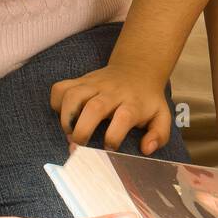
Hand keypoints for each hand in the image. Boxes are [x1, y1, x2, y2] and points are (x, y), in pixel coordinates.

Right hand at [50, 64, 172, 154]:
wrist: (138, 68)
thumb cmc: (146, 99)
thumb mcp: (161, 115)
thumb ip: (159, 134)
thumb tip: (147, 149)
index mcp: (133, 103)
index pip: (124, 117)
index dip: (114, 136)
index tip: (109, 148)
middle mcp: (112, 92)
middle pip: (95, 107)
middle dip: (83, 130)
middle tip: (78, 147)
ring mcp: (94, 84)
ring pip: (73, 95)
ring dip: (66, 117)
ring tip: (70, 132)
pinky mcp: (81, 80)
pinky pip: (61, 88)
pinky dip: (56, 102)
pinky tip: (64, 115)